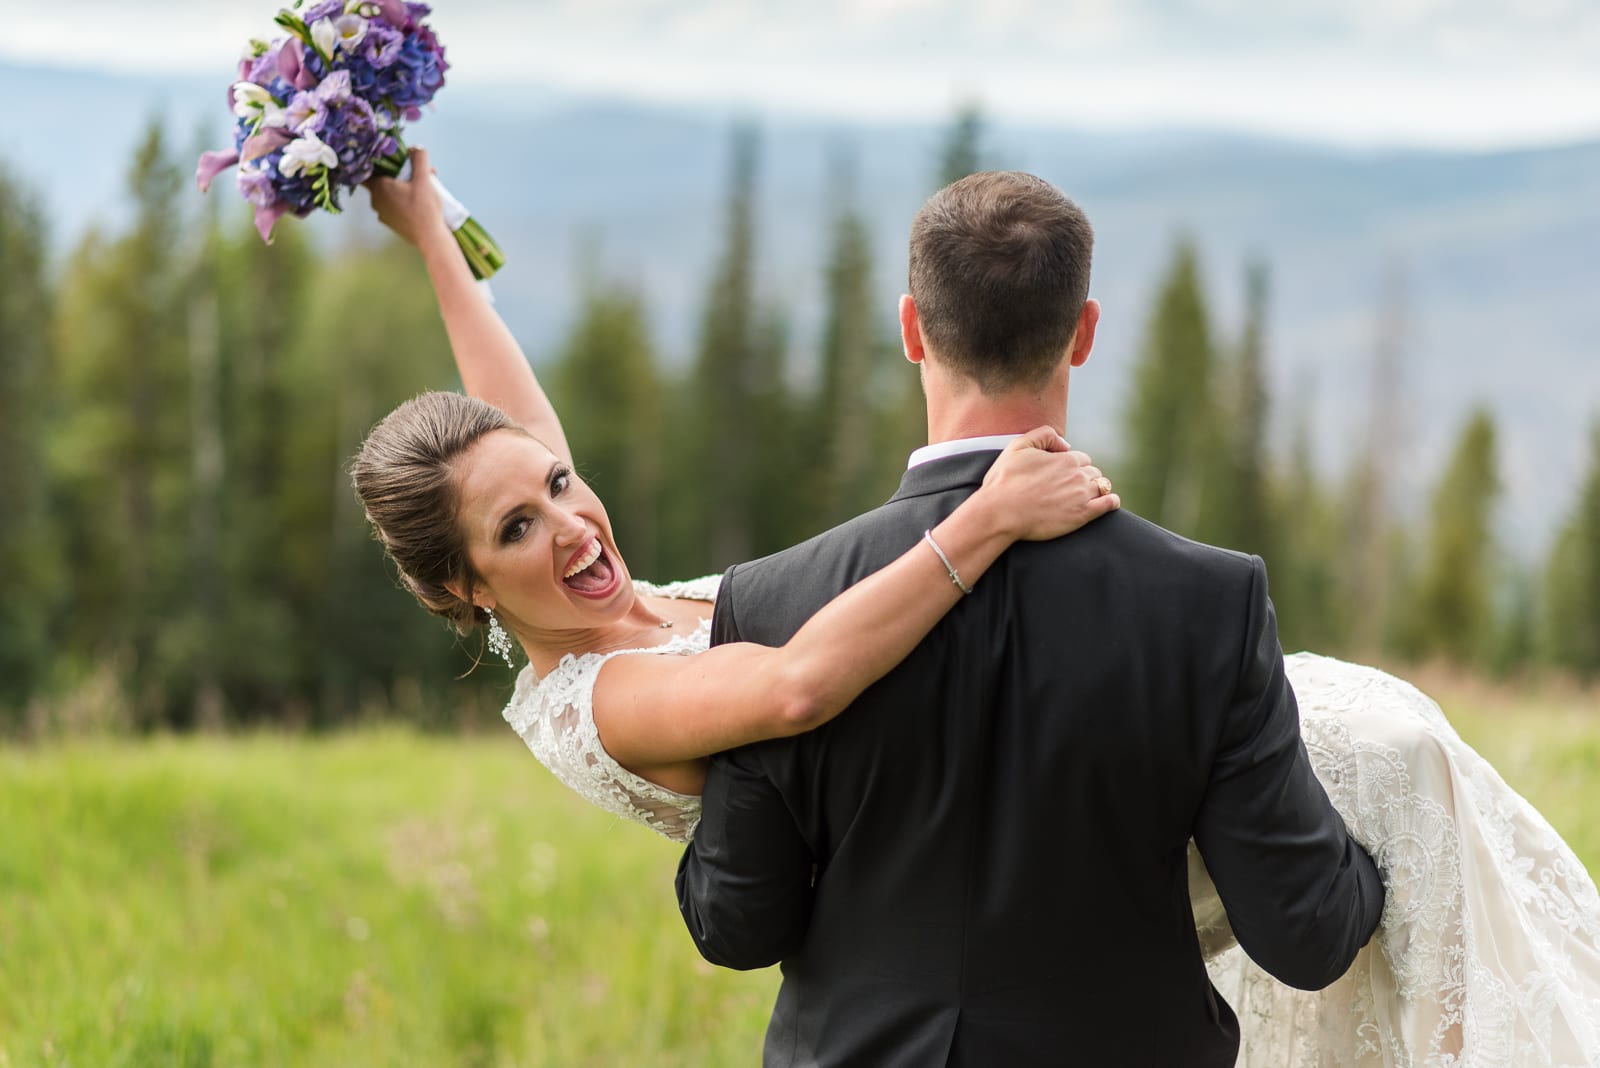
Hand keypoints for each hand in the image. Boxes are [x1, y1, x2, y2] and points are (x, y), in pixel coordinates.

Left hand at [365, 147, 449, 248]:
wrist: (430, 238)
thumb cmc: (424, 208)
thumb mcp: (424, 179)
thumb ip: (419, 159)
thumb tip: (415, 148)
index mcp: (378, 188)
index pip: (366, 171)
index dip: (375, 163)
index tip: (387, 160)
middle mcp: (376, 201)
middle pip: (381, 181)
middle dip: (397, 174)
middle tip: (415, 172)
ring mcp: (382, 214)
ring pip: (388, 194)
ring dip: (402, 188)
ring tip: (422, 187)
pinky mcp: (391, 223)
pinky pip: (393, 207)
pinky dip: (403, 201)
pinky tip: (419, 202)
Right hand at [979, 427, 1119, 540]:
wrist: (1000, 512)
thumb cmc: (1005, 480)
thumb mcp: (1018, 446)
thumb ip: (1044, 435)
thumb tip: (1065, 444)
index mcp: (1064, 459)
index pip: (1080, 458)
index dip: (1072, 465)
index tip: (1062, 474)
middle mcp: (1077, 475)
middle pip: (1093, 472)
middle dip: (1084, 476)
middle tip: (1070, 486)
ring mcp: (1082, 495)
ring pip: (1101, 486)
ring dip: (1097, 488)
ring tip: (1087, 495)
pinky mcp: (1082, 515)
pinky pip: (1108, 504)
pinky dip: (1112, 501)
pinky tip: (1110, 502)